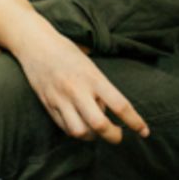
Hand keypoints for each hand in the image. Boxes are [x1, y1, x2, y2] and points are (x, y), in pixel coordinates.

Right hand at [14, 32, 148, 143]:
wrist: (34, 43)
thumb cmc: (65, 51)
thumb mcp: (89, 65)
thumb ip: (100, 87)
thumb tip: (109, 110)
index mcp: (92, 77)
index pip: (120, 105)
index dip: (135, 122)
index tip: (144, 131)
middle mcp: (76, 89)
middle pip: (100, 125)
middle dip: (113, 136)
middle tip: (118, 134)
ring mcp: (60, 98)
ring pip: (80, 131)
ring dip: (92, 136)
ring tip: (96, 130)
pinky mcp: (47, 104)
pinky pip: (64, 128)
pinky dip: (76, 131)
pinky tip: (80, 124)